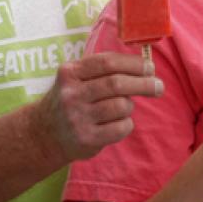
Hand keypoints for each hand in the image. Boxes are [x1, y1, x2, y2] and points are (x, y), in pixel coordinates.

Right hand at [39, 51, 163, 161]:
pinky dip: (126, 124)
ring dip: (129, 105)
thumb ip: (103, 69)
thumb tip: (146, 66)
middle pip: (117, 84)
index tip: (150, 67)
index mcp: (70, 73)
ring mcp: (77, 118)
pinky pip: (121, 128)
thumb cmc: (71, 100)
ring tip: (123, 108)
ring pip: (121, 106)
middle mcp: (71, 94)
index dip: (133, 63)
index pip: (107, 62)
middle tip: (159, 86)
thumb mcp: (76, 78)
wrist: (43, 134)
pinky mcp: (86, 139)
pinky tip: (118, 123)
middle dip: (143, 83)